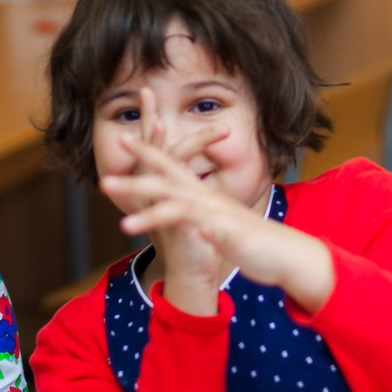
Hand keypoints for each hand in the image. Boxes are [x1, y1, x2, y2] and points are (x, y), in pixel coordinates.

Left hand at [101, 101, 334, 312]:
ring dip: (151, 214)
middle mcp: (208, 198)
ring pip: (180, 207)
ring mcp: (218, 215)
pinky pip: (209, 231)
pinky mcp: (229, 235)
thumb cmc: (252, 240)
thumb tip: (185, 208)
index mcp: (203, 195)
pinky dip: (197, 230)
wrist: (286, 253)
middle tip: (106, 180)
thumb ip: (200, 215)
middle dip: (136, 179)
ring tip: (124, 225)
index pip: (171, 166)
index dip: (148, 152)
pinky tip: (186, 233)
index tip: (123, 138)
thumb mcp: (218, 224)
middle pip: (168, 181)